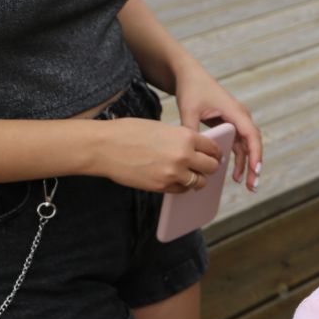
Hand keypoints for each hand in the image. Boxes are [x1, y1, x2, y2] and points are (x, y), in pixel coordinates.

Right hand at [92, 118, 224, 193]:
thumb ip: (180, 138)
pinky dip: (181, 187)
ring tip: (192, 176)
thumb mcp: (161, 128)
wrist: (103, 147)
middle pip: (211, 167)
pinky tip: (176, 181)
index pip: (213, 148)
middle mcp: (184, 155)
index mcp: (185, 137)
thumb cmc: (128, 133)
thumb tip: (194, 148)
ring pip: (199, 182)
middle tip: (205, 167)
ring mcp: (173, 173)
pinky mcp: (161, 186)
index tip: (214, 155)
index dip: (215, 152)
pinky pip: (181, 190)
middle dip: (209, 167)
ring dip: (197, 179)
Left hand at [173, 62, 261, 190]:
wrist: (189, 76)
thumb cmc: (191, 89)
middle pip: (253, 144)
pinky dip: (239, 159)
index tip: (255, 170)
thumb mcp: (189, 110)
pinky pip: (239, 145)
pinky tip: (235, 174)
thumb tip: (191, 153)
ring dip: (248, 165)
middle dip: (255, 165)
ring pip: (247, 147)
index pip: (251, 135)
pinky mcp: (231, 125)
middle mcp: (241, 117)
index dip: (255, 154)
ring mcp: (237, 121)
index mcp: (235, 111)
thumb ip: (192, 131)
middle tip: (253, 186)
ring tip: (246, 184)